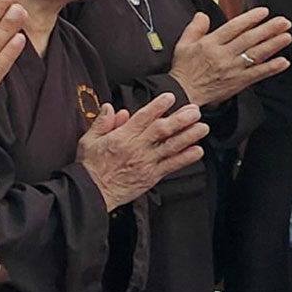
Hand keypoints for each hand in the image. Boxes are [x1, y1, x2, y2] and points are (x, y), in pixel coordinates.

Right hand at [76, 93, 208, 209]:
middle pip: (161, 130)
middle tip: (195, 111)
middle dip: (180, 119)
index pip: (142, 118)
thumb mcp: (88, 140)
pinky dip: (185, 158)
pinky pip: (171, 166)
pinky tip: (197, 151)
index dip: (157, 106)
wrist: (92, 193)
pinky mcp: (151, 176)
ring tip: (202, 127)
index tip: (170, 97)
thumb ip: (101, 123)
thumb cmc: (90, 167)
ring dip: (188, 136)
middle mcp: (136, 148)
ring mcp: (146, 163)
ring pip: (170, 147)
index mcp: (120, 137)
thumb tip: (111, 108)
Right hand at [168, 7, 290, 105]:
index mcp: (210, 44)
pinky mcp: (237, 82)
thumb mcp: (183, 45)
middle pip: (249, 39)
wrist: (183, 93)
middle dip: (268, 29)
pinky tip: (283, 62)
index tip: (264, 12)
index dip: (250, 19)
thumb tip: (203, 15)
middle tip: (284, 22)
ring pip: (256, 54)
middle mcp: (223, 55)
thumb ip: (194, 28)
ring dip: (273, 45)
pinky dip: (271, 68)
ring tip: (287, 36)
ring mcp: (232, 69)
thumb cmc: (184, 69)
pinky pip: (257, 74)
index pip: (234, 28)